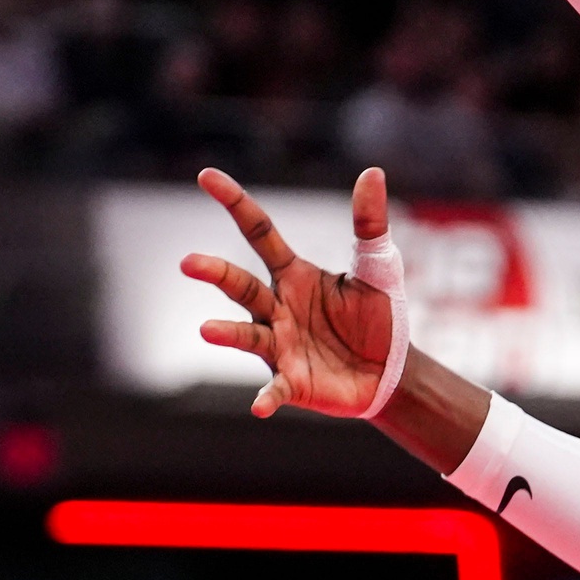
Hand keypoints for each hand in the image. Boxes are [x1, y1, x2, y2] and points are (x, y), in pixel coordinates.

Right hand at [182, 167, 394, 417]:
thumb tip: (372, 172)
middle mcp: (277, 307)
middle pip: (241, 286)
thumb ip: (370, 224)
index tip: (207, 176)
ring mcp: (280, 345)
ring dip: (227, 334)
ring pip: (247, 335)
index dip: (235, 203)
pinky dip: (267, 397)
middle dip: (216, 274)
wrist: (391, 371)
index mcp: (294, 274)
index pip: (259, 232)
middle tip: (188, 262)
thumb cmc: (376, 317)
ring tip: (207, 330)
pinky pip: (275, 390)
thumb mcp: (378, 268)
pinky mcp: (292, 381)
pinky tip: (260, 407)